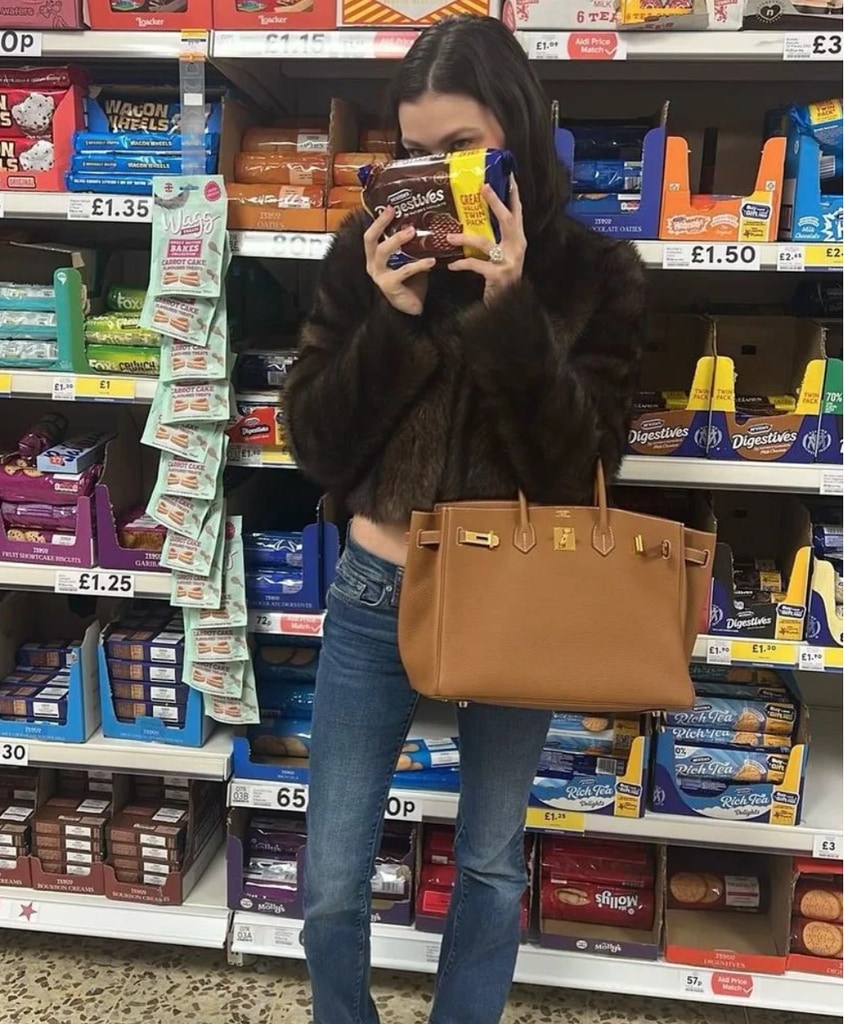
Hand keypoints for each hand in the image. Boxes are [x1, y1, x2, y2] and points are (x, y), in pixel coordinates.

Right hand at [364, 207, 434, 316]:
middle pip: (370, 240)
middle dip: (381, 224)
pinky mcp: (389, 286)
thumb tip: (427, 225)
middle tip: (395, 213)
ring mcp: (380, 276)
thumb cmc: (411, 283)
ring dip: (396, 240)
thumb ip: (412, 246)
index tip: (390, 207)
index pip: (371, 235)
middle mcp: (373, 265)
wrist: (412, 307)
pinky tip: (431, 262)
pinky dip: (418, 265)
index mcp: (376, 257)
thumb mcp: (410, 260)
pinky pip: (403, 271)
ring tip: (412, 232)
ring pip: (383, 253)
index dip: (378, 221)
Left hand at [446, 176, 525, 305]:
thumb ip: (493, 242)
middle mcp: (517, 248)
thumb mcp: (501, 258)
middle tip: (483, 187)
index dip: (513, 195)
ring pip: (485, 243)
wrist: (507, 306)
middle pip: (508, 220)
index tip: (509, 176)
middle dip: (496, 202)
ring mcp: (509, 262)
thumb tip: (474, 223)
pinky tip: (451, 265)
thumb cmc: (500, 281)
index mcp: (518, 241)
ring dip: (465, 237)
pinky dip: (462, 264)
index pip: (517, 214)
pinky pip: (476, 265)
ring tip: (449, 236)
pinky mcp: (498, 275)